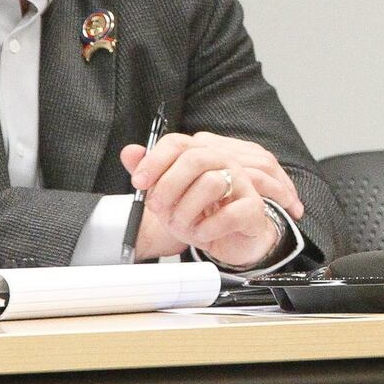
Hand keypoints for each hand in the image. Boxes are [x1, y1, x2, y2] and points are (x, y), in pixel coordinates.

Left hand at [119, 132, 303, 265]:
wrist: (231, 240)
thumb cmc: (202, 214)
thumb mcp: (168, 195)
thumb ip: (149, 172)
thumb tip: (130, 151)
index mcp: (201, 155)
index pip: (177, 143)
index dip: (154, 161)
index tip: (139, 182)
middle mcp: (223, 163)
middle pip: (194, 158)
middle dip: (169, 186)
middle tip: (160, 208)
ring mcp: (242, 183)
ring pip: (211, 183)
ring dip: (188, 212)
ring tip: (184, 225)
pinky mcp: (253, 208)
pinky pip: (228, 214)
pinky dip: (208, 229)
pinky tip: (203, 233)